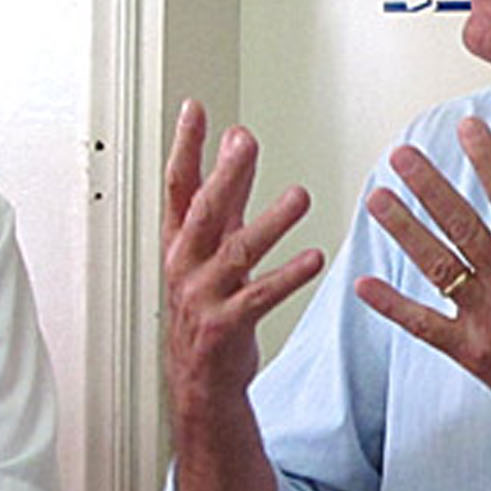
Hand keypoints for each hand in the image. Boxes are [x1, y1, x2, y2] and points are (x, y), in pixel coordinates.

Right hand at [162, 99, 322, 413]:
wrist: (201, 381)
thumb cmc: (209, 308)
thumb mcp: (213, 248)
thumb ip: (226, 195)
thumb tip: (236, 140)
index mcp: (180, 243)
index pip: (177, 185)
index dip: (184, 147)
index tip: (195, 109)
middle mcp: (186, 265)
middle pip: (203, 212)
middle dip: (224, 176)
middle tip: (245, 143)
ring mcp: (203, 297)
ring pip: (236, 253)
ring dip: (269, 223)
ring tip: (299, 197)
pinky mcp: (225, 326)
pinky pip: (259, 297)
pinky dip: (287, 276)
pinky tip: (313, 257)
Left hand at [355, 117, 490, 479]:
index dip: (487, 159)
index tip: (465, 127)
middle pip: (462, 225)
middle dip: (428, 186)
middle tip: (400, 154)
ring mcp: (490, 321)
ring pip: (437, 267)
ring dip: (404, 231)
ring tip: (376, 199)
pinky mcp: (473, 354)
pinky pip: (425, 325)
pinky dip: (393, 306)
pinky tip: (364, 284)